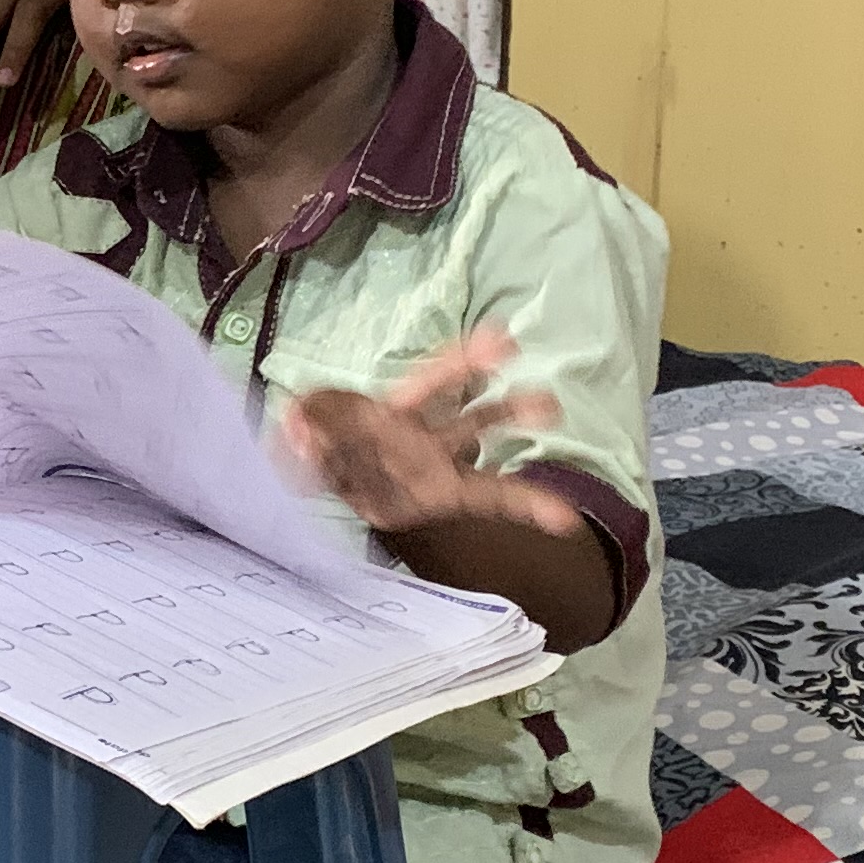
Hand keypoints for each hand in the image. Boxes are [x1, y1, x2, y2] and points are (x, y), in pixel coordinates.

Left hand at [276, 329, 620, 650]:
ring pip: (488, 475)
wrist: (325, 477)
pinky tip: (564, 519)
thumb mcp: (309, 417)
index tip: (503, 343)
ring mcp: (438, 475)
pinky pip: (485, 502)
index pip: (437, 380)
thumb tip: (292, 423)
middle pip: (475, 422)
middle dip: (511, 410)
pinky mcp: (439, 502)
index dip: (466, 360)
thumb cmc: (327, 435)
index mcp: (399, 410)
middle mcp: (428, 440)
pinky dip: (527, 505)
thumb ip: (305, 417)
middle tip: (551, 406)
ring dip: (527, 483)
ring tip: (570, 497)